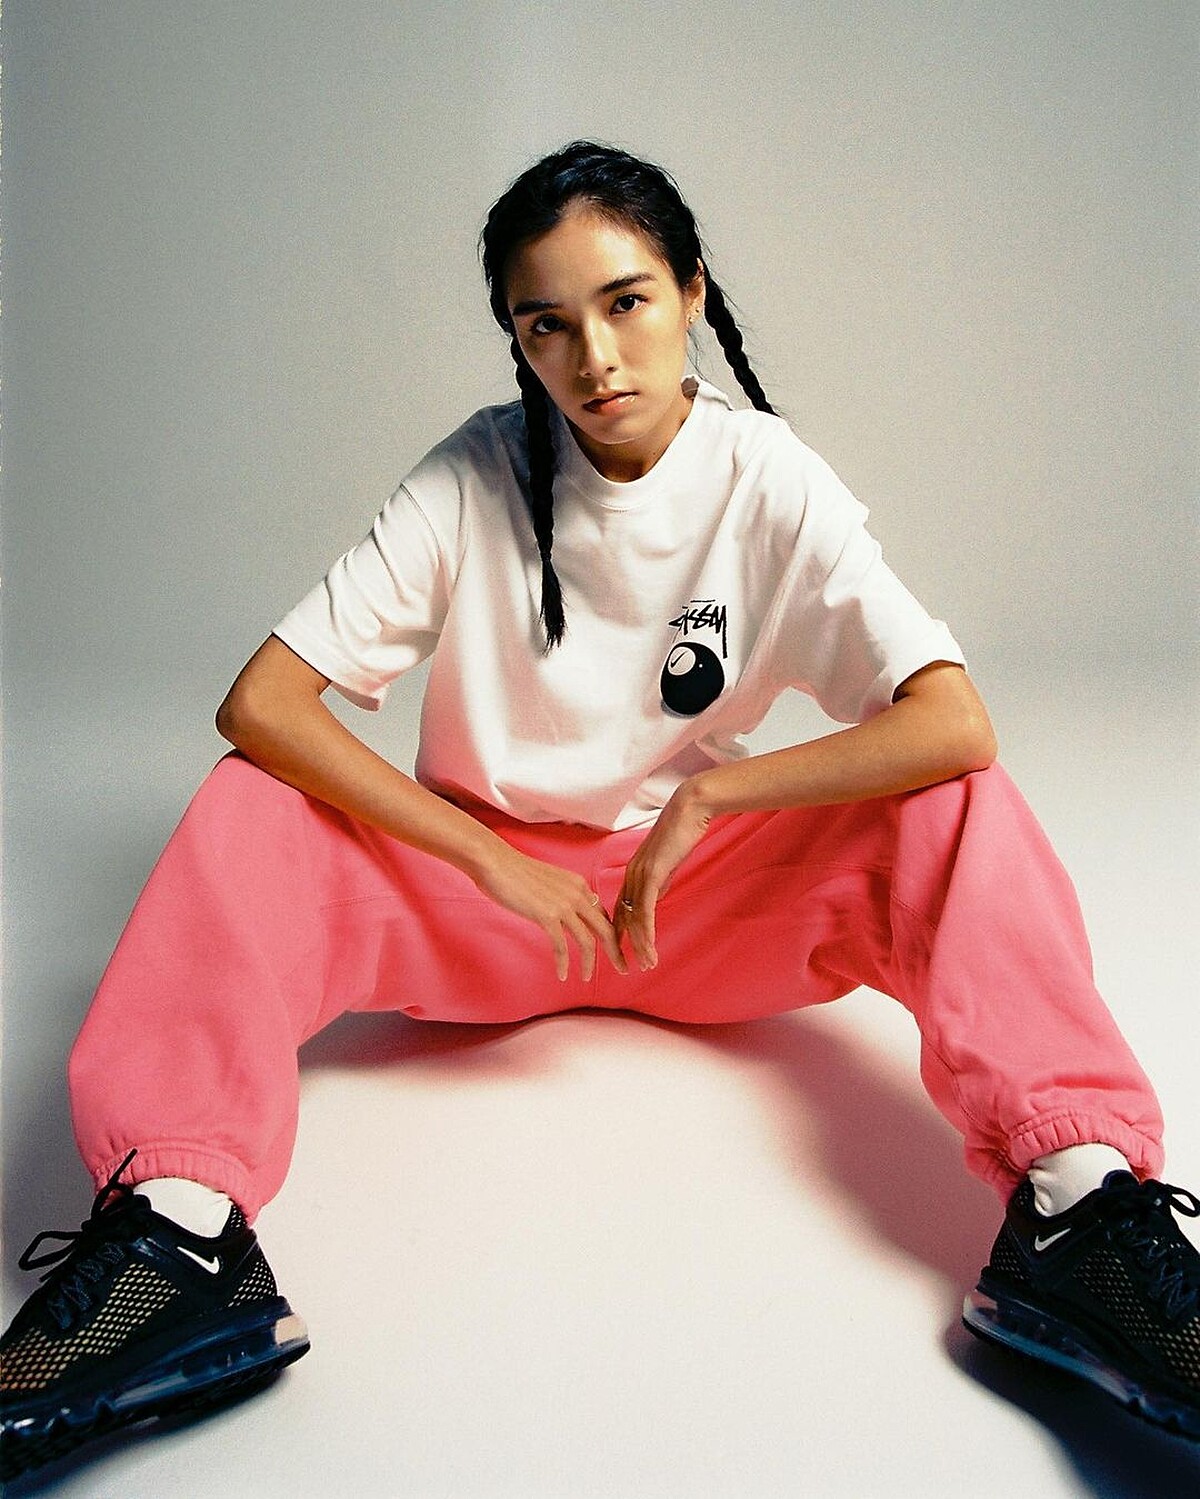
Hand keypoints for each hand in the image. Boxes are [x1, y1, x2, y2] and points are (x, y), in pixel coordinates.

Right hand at [472, 843, 626, 981]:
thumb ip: (562, 896)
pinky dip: (564, 963)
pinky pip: (561, 947)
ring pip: (588, 941)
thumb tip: (567, 913)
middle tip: (623, 968)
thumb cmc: (514, 871)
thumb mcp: (549, 881)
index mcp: (579, 884)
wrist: (495, 862)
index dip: (610, 934)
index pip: (602, 914)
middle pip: (606, 929)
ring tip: (587, 978)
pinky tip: (563, 975)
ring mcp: (564, 905)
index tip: (614, 950)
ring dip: (590, 963)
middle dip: (616, 952)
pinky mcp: (547, 916)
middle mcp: (577, 894)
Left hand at [615, 785, 713, 969]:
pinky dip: (646, 932)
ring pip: (633, 918)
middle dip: (625, 945)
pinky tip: (650, 948)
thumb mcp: (669, 862)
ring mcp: (640, 874)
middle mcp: (631, 874)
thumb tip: (657, 897)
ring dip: (639, 945)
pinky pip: (645, 909)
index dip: (619, 932)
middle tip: (631, 967)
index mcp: (633, 872)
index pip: (620, 908)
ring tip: (646, 965)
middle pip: (622, 917)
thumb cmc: (683, 832)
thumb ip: (660, 880)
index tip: (620, 952)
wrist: (690, 809)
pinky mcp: (652, 874)